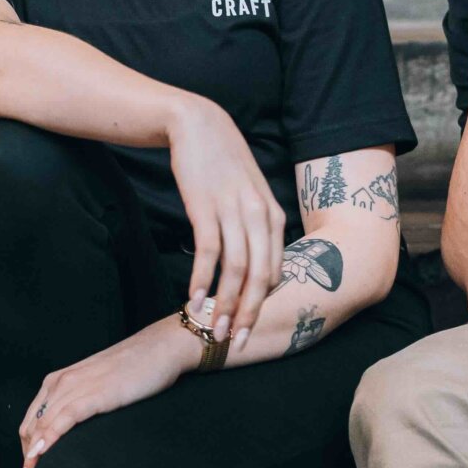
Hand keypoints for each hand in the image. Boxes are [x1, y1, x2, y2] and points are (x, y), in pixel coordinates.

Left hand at [16, 320, 196, 467]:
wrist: (160, 348)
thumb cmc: (133, 370)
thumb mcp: (97, 388)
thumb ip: (80, 404)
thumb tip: (71, 432)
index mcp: (58, 381)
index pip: (31, 420)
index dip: (25, 448)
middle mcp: (61, 382)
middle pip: (32, 426)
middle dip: (25, 458)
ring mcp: (77, 386)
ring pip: (44, 425)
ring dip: (33, 456)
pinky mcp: (95, 393)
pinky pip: (65, 418)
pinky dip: (50, 436)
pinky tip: (42, 454)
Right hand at [165, 95, 283, 347]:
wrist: (197, 124)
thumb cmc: (221, 163)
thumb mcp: (247, 193)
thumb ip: (254, 226)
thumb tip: (252, 262)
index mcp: (273, 216)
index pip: (275, 271)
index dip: (263, 305)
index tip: (251, 330)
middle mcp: (259, 216)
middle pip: (259, 277)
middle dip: (247, 314)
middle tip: (234, 342)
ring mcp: (234, 212)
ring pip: (236, 269)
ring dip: (223, 303)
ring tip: (210, 329)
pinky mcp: (206, 207)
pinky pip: (208, 251)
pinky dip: (202, 278)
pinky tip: (192, 299)